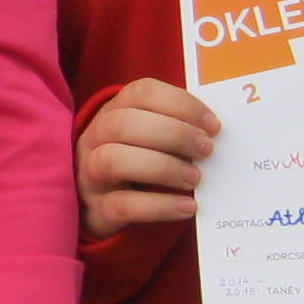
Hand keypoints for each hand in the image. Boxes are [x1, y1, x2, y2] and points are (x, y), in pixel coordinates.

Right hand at [75, 79, 216, 240]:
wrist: (102, 209)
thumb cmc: (137, 165)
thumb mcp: (149, 139)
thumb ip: (175, 128)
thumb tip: (214, 133)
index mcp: (112, 112)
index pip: (141, 93)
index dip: (180, 104)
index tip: (212, 125)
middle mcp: (95, 138)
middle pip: (124, 123)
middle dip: (173, 134)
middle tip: (206, 150)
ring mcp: (90, 175)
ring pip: (114, 161)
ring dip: (162, 167)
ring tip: (195, 178)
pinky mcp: (96, 211)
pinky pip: (122, 206)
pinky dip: (160, 206)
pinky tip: (187, 206)